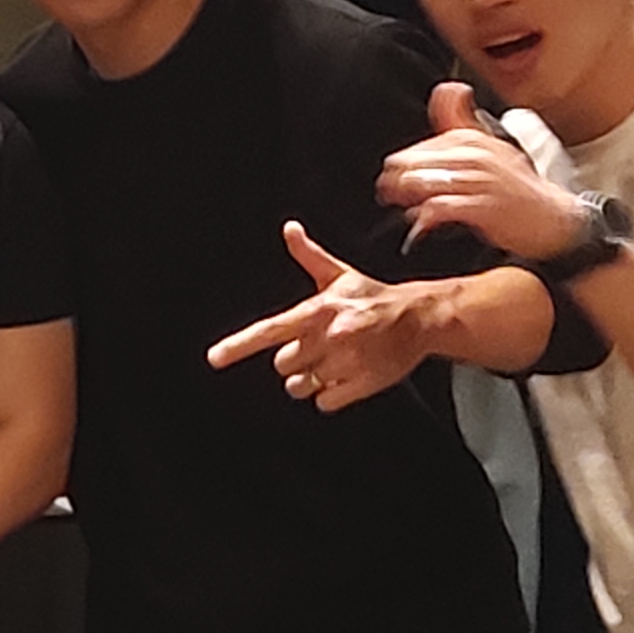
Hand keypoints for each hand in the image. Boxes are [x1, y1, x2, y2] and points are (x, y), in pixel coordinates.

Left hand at [203, 221, 491, 412]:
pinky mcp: (362, 385)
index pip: (270, 330)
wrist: (420, 318)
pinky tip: (348, 374)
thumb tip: (289, 230)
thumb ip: (309, 256)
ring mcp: (346, 363)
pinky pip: (324, 402)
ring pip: (302, 386)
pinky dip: (331, 395)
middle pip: (284, 364)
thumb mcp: (340, 276)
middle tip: (319, 345)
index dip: (239, 345)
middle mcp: (330, 336)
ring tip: (335, 359)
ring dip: (312, 379)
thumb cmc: (373, 298)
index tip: (214, 359)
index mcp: (319, 309)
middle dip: (296, 359)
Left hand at [378, 82, 589, 261]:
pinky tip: (422, 224)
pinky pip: (439, 208)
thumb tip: (447, 89)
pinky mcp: (482, 208)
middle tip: (390, 195)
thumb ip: (464, 120)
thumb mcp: (493, 146)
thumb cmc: (520, 189)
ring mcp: (478, 181)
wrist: (554, 220)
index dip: (401, 165)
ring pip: (422, 183)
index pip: (419, 147)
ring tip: (405, 209)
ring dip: (405, 199)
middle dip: (395, 181)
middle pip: (413, 163)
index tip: (394, 178)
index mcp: (472, 139)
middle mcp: (473, 155)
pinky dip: (425, 217)